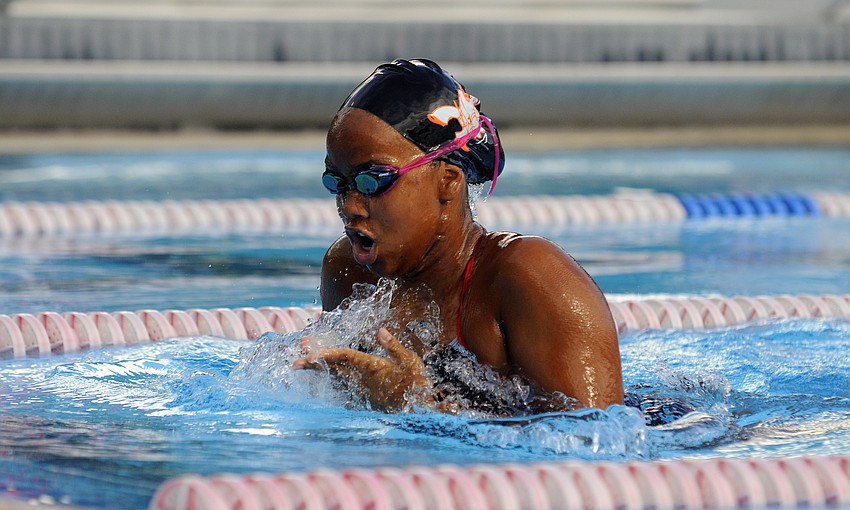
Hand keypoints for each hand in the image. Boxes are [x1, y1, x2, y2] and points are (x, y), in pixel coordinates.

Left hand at [292, 327, 431, 411]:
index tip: (309, 353)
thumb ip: (393, 346)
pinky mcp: (364, 396)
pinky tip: (325, 375)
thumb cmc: (417, 385)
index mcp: (372, 367)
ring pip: (336, 377)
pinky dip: (332, 379)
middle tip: (296, 360)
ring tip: (303, 363)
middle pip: (334, 368)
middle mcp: (363, 379)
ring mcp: (362, 389)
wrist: (420, 412)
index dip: (326, 353)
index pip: (344, 356)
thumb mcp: (410, 361)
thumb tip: (380, 331)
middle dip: (314, 363)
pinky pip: (343, 386)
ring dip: (320, 370)